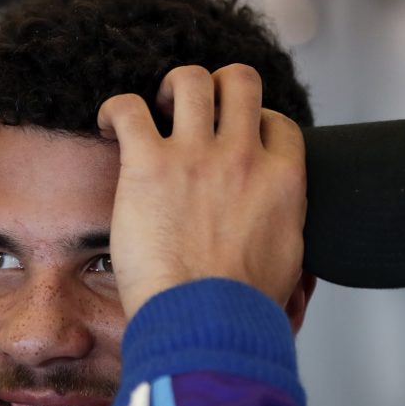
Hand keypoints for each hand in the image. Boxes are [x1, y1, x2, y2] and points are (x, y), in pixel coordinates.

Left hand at [97, 64, 306, 318]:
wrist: (207, 324)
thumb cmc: (242, 310)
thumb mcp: (290, 269)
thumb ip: (290, 242)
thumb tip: (295, 259)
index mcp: (283, 180)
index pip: (276, 122)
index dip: (253, 125)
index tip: (232, 142)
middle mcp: (243, 156)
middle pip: (239, 81)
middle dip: (216, 87)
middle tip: (193, 113)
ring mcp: (196, 156)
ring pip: (190, 80)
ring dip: (169, 89)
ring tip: (155, 112)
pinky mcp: (149, 165)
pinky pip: (128, 108)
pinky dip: (114, 109)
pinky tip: (109, 125)